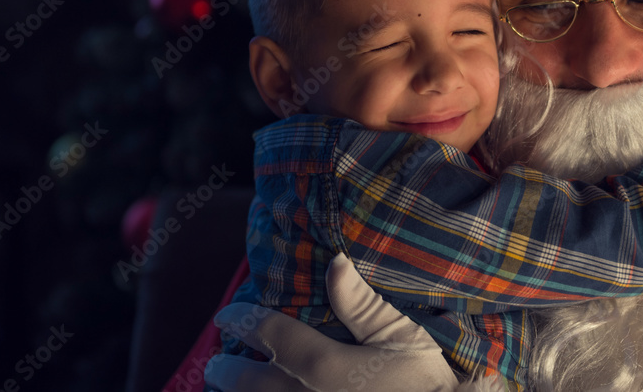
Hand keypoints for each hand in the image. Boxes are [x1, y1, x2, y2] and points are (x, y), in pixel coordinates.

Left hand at [203, 253, 505, 391]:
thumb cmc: (426, 384)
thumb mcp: (400, 337)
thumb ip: (361, 304)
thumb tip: (334, 262)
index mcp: (323, 364)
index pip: (268, 333)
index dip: (243, 319)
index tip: (227, 313)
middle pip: (247, 384)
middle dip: (226, 369)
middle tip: (216, 361)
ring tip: (225, 389)